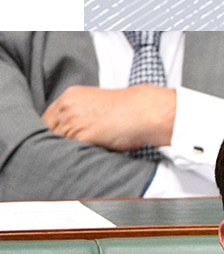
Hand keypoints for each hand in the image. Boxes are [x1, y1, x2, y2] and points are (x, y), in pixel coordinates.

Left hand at [40, 85, 176, 150]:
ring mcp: (73, 120)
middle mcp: (67, 106)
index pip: (48, 117)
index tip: (59, 140)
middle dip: (56, 140)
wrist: (145, 110)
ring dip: (62, 150)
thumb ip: (81, 112)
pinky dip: (72, 155)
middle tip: (64, 151)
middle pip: (48, 129)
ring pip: (56, 140)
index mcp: (70, 96)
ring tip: (75, 156)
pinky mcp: (82, 135)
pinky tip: (81, 158)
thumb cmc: (129, 110)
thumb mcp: (98, 103)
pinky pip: (68, 149)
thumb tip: (74, 131)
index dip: (52, 130)